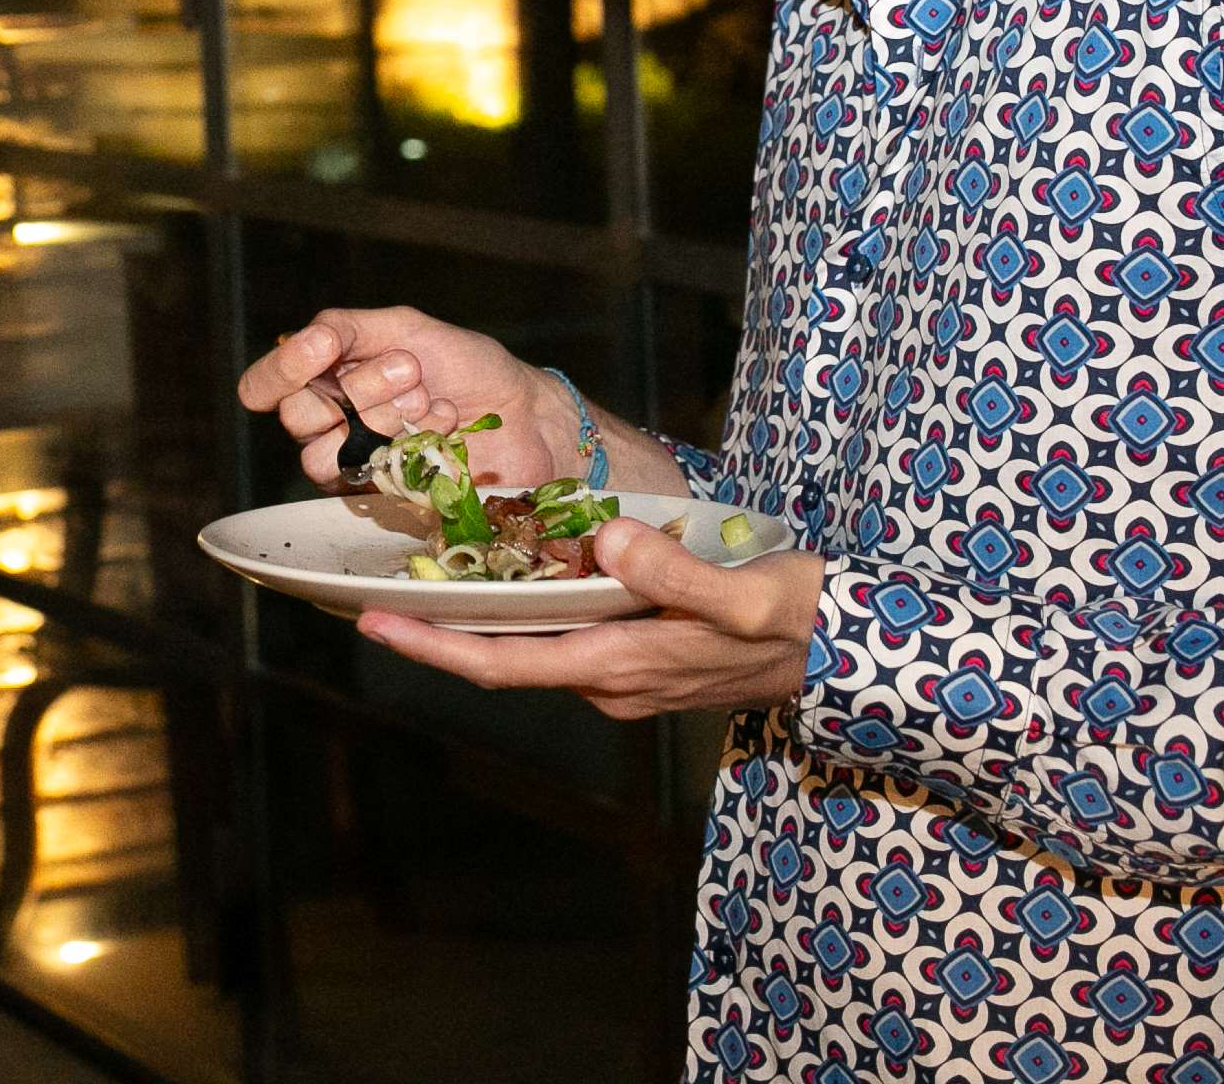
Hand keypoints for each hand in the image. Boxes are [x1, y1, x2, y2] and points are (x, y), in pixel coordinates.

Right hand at [236, 305, 563, 489]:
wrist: (524, 411)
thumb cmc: (467, 365)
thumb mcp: (406, 327)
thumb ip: (349, 327)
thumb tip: (307, 338)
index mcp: (326, 376)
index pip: (264, 385)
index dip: (279, 371)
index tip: (322, 348)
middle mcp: (332, 422)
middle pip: (297, 417)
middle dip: (359, 386)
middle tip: (410, 371)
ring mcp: (357, 462)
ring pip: (323, 455)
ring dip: (382, 417)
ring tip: (428, 399)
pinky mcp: (386, 495)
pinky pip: (371, 475)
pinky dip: (414, 441)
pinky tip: (448, 422)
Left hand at [358, 519, 823, 718]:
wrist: (855, 653)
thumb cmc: (805, 620)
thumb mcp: (748, 591)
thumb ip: (675, 572)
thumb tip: (609, 542)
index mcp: (622, 668)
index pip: (503, 665)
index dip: (433, 648)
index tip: (372, 622)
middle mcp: (612, 682)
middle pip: (502, 659)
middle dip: (435, 632)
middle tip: (368, 592)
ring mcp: (627, 675)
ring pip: (532, 648)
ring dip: (477, 621)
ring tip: (420, 575)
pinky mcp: (643, 659)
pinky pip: (565, 638)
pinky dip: (525, 612)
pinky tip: (508, 574)